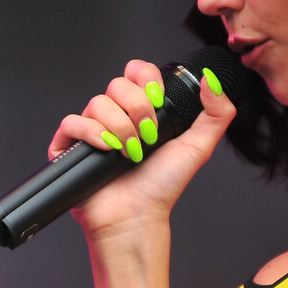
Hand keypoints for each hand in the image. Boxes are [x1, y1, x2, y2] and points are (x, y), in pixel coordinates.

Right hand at [46, 59, 235, 239]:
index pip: (137, 71)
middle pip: (117, 84)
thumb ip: (217, 113)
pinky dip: (91, 133)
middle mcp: (116, 116)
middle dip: (138, 108)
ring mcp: (92, 130)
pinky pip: (72, 122)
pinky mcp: (70, 146)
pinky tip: (108, 150)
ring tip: (130, 153)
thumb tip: (212, 80)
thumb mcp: (199, 147)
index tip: (158, 100)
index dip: (146, 78)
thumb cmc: (162, 187)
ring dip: (120, 127)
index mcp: (141, 110)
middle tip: (149, 135)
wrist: (137, 217)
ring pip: (96, 102)